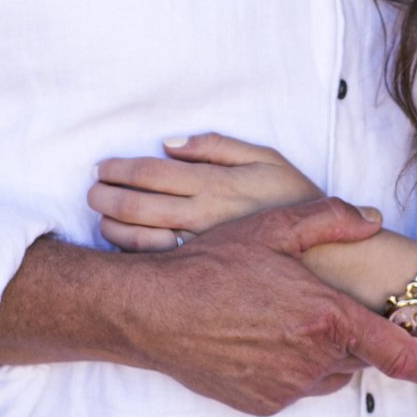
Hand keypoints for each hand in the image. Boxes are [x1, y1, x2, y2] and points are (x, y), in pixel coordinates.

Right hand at [0, 200, 416, 414]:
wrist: (156, 309)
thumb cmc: (214, 263)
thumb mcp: (275, 227)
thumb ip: (331, 219)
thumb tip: (371, 217)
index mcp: (324, 315)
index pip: (392, 349)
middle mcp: (311, 357)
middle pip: (355, 356)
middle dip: (350, 336)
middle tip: (319, 308)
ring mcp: (284, 386)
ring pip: (325, 373)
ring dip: (319, 351)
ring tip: (281, 316)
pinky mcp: (260, 404)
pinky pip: (292, 387)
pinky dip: (288, 367)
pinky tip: (259, 337)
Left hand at [91, 133, 321, 250]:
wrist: (323, 260)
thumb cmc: (295, 204)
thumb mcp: (268, 159)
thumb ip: (218, 146)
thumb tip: (172, 142)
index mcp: (213, 183)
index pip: (151, 172)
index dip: (120, 168)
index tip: (104, 166)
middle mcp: (199, 217)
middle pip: (135, 204)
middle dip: (106, 194)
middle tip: (92, 188)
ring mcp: (196, 250)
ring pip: (137, 237)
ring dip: (110, 223)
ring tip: (101, 214)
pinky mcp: (198, 274)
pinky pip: (153, 263)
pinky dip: (129, 252)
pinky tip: (122, 244)